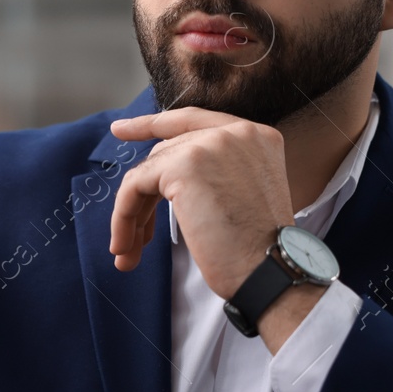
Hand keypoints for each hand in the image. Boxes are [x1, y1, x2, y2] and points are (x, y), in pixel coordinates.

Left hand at [108, 108, 292, 299]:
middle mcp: (236, 132)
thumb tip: (161, 175)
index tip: (120, 129)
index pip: (193, 120)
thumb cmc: (259, 252)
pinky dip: (124, 216)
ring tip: (127, 251)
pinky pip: (135, 186)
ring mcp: (209, 144)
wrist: (271, 271)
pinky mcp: (183, 165)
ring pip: (148, 172)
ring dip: (132, 214)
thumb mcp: (244, 196)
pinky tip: (125, 246)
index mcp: (256, 137)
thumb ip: (215, 173)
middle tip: (132, 237)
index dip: (153, 124)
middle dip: (144, 195)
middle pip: (167, 152)